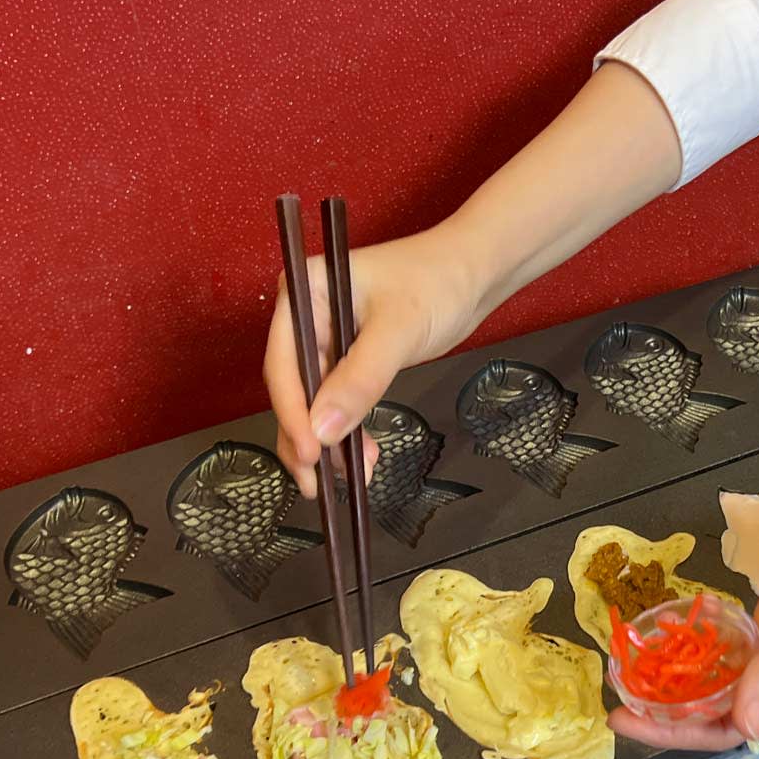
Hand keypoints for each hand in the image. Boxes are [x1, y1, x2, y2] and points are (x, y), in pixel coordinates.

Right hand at [264, 229, 486, 497]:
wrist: (474, 273)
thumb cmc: (437, 284)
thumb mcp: (398, 332)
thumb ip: (359, 380)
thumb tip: (320, 432)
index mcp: (304, 293)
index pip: (284, 363)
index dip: (292, 413)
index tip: (308, 454)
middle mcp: (305, 315)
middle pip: (292, 387)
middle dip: (305, 437)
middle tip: (314, 484)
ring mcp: (326, 337)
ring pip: (314, 400)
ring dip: (327, 441)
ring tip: (346, 480)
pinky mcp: (348, 356)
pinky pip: (337, 400)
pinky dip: (347, 430)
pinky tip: (364, 456)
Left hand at [608, 488, 758, 750]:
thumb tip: (743, 727)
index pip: (726, 728)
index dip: (673, 732)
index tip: (623, 716)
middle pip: (718, 706)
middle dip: (664, 705)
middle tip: (613, 681)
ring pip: (730, 672)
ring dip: (683, 673)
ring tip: (634, 658)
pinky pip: (747, 636)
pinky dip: (712, 638)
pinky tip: (683, 625)